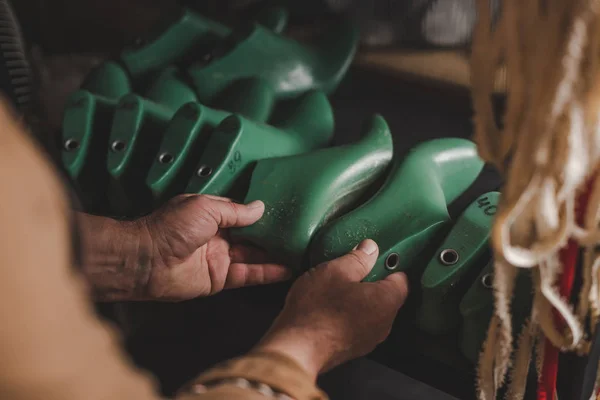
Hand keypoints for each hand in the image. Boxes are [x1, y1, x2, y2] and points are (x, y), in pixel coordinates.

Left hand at [79, 195, 289, 301]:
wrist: (147, 261)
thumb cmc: (172, 227)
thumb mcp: (206, 208)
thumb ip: (236, 211)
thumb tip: (261, 208)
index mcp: (212, 214)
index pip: (242, 213)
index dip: (261, 213)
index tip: (286, 211)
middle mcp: (219, 236)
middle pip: (251, 236)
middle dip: (272, 235)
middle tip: (301, 232)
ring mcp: (220, 258)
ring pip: (254, 256)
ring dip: (275, 255)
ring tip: (301, 252)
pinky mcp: (221, 280)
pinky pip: (248, 275)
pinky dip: (267, 273)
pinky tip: (287, 270)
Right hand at [254, 239, 408, 377]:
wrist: (297, 348)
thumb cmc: (317, 308)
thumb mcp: (335, 271)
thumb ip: (358, 259)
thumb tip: (371, 248)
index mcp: (386, 301)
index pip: (402, 279)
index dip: (389, 265)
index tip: (373, 257)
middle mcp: (384, 323)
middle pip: (386, 296)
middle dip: (371, 282)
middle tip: (350, 270)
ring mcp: (369, 339)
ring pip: (371, 311)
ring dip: (358, 299)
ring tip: (336, 288)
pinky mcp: (353, 349)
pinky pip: (358, 325)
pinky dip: (349, 314)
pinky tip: (329, 307)